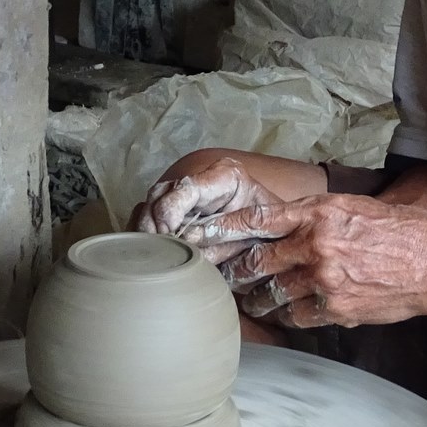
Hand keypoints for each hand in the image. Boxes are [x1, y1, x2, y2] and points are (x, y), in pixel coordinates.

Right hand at [131, 157, 282, 256]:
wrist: (280, 235)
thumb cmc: (271, 232)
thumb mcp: (255, 233)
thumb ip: (222, 236)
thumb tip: (187, 240)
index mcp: (226, 176)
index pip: (188, 186)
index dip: (172, 208)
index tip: (169, 232)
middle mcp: (202, 180)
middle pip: (162, 193)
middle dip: (153, 221)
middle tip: (155, 246)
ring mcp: (186, 194)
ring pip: (150, 202)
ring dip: (146, 228)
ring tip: (152, 250)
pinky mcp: (176, 211)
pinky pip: (148, 215)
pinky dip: (145, 231)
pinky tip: (150, 249)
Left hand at [178, 196, 426, 327]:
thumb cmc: (399, 233)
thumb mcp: (354, 208)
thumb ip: (314, 215)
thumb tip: (278, 224)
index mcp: (318, 213)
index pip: (257, 218)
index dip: (222, 229)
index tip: (199, 235)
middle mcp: (316, 244)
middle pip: (255, 260)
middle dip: (233, 271)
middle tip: (220, 276)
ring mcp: (324, 279)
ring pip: (271, 291)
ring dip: (257, 297)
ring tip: (250, 298)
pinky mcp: (336, 308)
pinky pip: (295, 316)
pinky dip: (286, 315)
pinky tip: (283, 313)